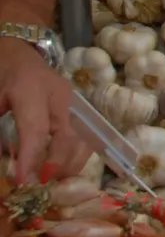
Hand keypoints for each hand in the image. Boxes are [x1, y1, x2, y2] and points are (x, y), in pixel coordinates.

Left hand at [0, 38, 88, 181]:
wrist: (16, 53)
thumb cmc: (1, 76)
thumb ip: (1, 132)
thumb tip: (8, 165)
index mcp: (31, 88)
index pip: (37, 129)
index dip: (31, 157)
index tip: (22, 180)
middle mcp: (59, 94)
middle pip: (68, 137)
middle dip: (56, 166)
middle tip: (38, 183)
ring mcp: (72, 100)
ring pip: (83, 139)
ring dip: (69, 165)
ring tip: (49, 179)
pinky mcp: (77, 108)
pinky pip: (84, 137)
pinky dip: (75, 157)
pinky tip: (60, 168)